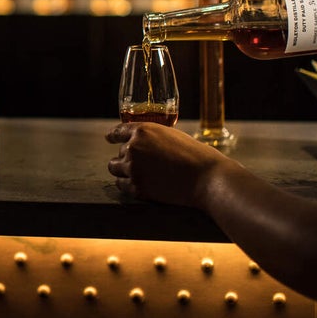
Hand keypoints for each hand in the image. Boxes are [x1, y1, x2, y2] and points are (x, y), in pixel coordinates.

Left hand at [106, 122, 227, 207]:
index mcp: (143, 130)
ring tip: (139, 174)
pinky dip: (128, 185)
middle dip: (129, 157)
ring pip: (115, 168)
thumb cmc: (196, 156)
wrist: (207, 178)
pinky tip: (139, 185)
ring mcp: (133, 168)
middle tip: (147, 165)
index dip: (113, 136)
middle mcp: (133, 147)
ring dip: (124, 170)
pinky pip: (121, 185)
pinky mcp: (137, 187)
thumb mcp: (172, 136)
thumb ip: (154, 138)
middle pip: (119, 152)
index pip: (119, 131)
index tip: (109, 138)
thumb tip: (145, 145)